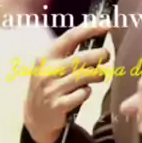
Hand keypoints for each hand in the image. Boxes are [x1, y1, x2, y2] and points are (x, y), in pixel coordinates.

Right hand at [24, 23, 110, 142]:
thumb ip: (69, 51)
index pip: (71, 37)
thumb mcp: (51, 64)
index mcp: (46, 56)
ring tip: (99, 75)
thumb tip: (96, 32)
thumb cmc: (49, 84)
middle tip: (106, 55)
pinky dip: (87, 92)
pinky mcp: (58, 106)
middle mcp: (48, 71)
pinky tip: (84, 92)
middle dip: (99, 54)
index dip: (90, 29)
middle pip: (81, 58)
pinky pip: (83, 94)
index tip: (106, 25)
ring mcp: (52, 89)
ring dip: (97, 74)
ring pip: (85, 76)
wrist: (35, 117)